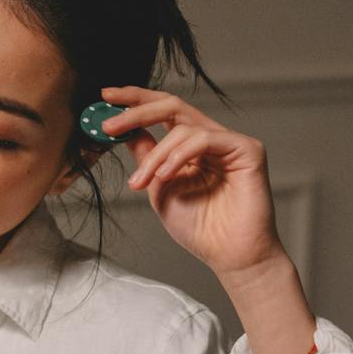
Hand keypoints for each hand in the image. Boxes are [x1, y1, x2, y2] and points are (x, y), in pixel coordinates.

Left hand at [96, 84, 286, 280]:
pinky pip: (204, 139)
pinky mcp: (247, 149)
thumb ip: (147, 158)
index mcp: (191, 145)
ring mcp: (230, 142)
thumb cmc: (199, 228)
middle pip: (172, 106)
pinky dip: (179, 156)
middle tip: (108, 125)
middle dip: (136, 111)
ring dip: (154, 155)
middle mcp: (211, 138)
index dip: (135, 100)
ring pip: (182, 128)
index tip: (105, 97)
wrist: (228, 256)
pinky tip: (165, 177)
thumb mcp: (159, 188)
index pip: (163, 111)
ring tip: (140, 182)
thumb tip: (125, 130)